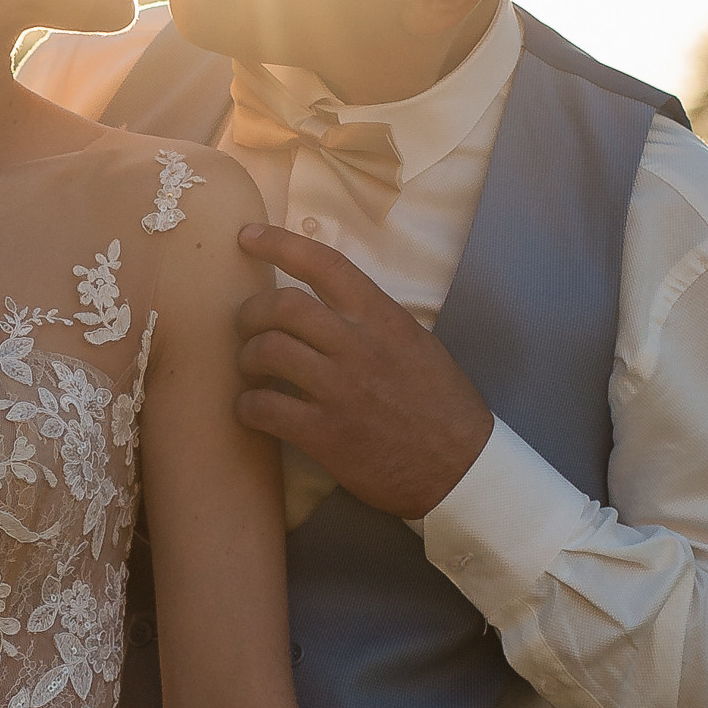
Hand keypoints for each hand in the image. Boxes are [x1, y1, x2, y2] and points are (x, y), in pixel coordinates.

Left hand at [235, 224, 492, 521]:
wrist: (461, 470)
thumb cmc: (442, 407)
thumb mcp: (417, 345)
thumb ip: (374, 322)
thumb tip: (328, 305)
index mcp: (384, 319)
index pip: (325, 265)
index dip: (279, 244)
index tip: (246, 237)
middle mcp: (360, 347)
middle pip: (283, 306)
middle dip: (251, 312)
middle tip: (245, 325)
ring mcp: (341, 391)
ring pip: (269, 351)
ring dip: (247, 357)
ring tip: (251, 369)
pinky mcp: (326, 435)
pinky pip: (265, 408)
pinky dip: (247, 406)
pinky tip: (252, 411)